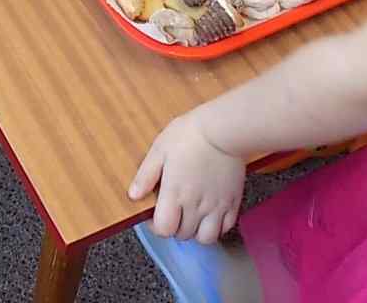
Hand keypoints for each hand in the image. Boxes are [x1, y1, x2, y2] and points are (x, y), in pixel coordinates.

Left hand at [129, 113, 246, 242]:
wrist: (223, 129)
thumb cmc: (189, 135)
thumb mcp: (159, 150)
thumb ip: (145, 175)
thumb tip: (134, 196)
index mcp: (175, 193)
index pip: (164, 229)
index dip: (156, 226)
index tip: (155, 215)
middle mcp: (196, 205)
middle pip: (183, 235)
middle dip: (175, 227)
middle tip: (173, 211)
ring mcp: (216, 206)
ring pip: (206, 238)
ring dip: (197, 231)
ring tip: (192, 215)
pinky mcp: (233, 202)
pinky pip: (226, 227)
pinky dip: (217, 226)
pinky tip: (211, 212)